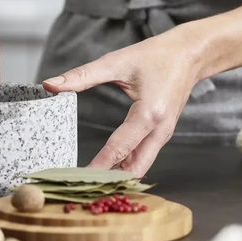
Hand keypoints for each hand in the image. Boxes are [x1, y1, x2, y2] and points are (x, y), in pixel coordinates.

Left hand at [42, 27, 202, 176]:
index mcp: (149, 114)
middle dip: (109, 180)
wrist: (190, 54)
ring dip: (118, 175)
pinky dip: (126, 166)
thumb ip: (82, 75)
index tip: (78, 178)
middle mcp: (160, 130)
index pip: (119, 149)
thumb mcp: (116, 62)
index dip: (98, 166)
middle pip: (135, 169)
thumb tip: (51, 84)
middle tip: (81, 186)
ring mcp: (164, 134)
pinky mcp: (162, 134)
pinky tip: (108, 168)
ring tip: (89, 182)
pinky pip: (144, 157)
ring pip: (140, 166)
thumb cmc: (156, 56)